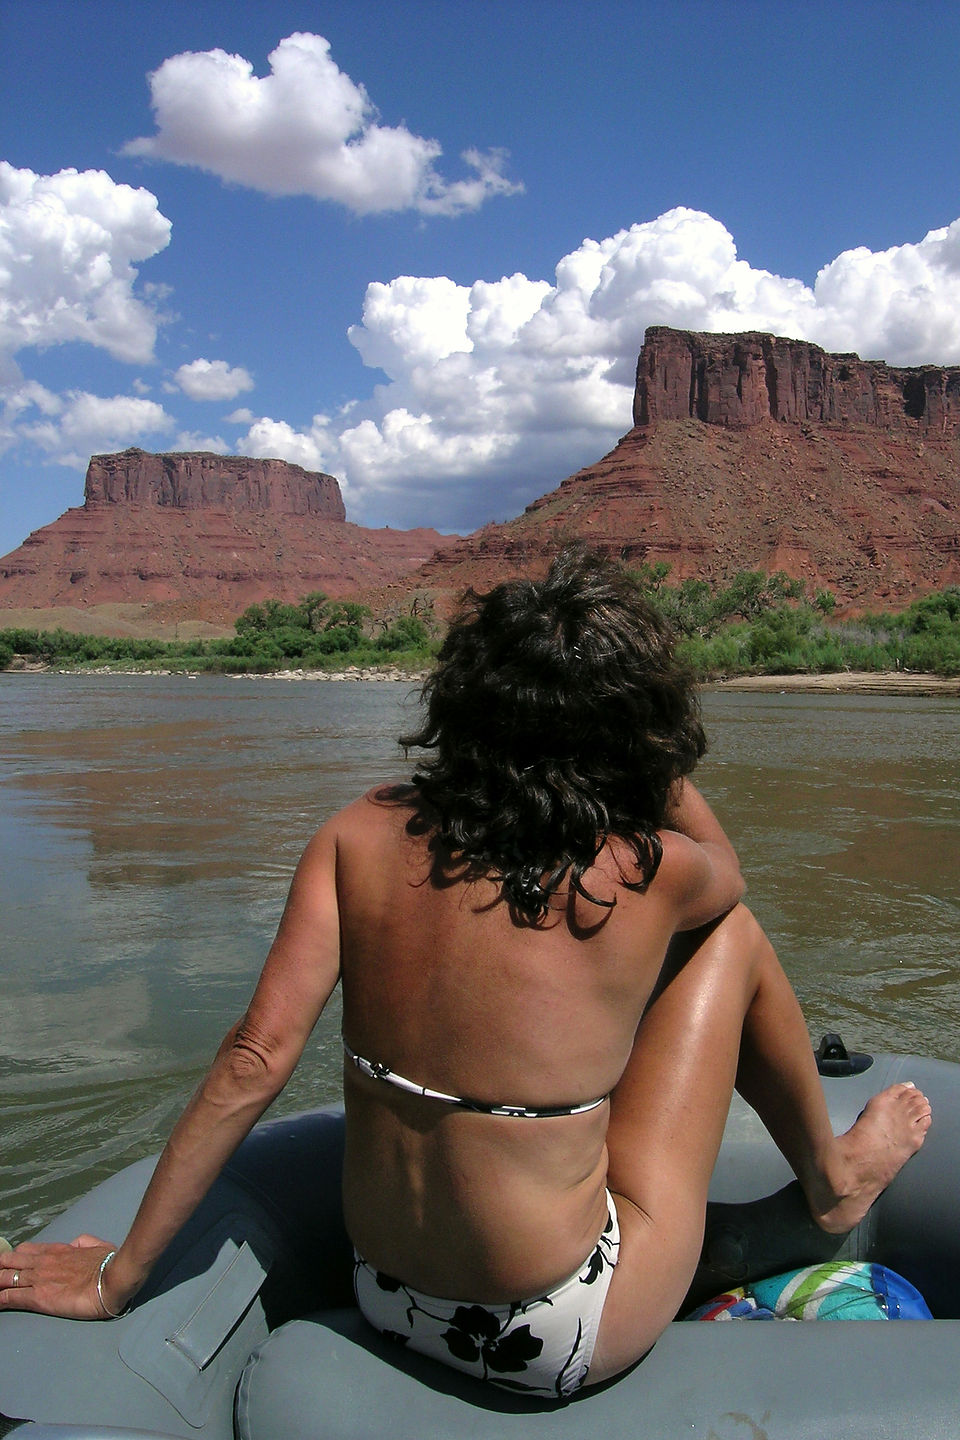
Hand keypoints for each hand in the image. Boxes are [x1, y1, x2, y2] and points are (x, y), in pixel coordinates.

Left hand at [0, 1235, 121, 1319]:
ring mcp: (38, 1278)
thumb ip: (83, 1242)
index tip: (8, 1265)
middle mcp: (43, 1261)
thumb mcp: (96, 1245)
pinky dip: (0, 1299)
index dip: (14, 1258)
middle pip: (9, 1261)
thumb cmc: (108, 1264)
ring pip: (5, 1277)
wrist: (112, 1279)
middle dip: (0, 1268)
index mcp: (57, 1250)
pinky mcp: (38, 1297)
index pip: (25, 1250)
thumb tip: (75, 1244)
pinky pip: (10, 1297)